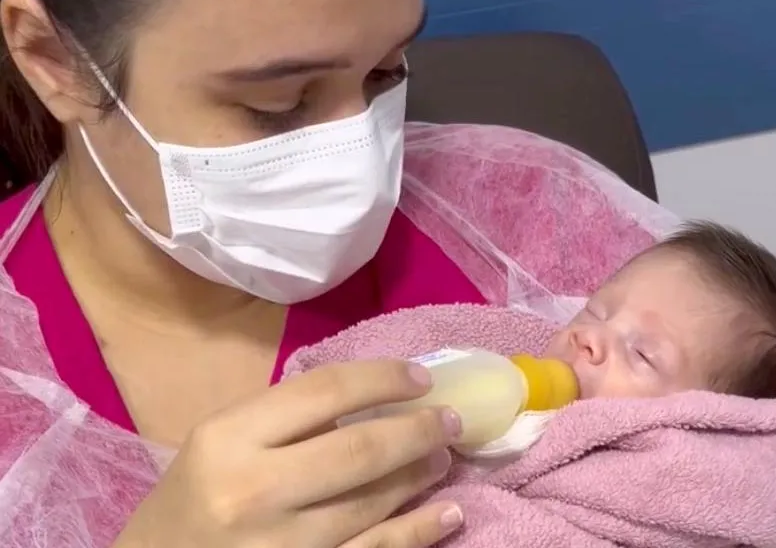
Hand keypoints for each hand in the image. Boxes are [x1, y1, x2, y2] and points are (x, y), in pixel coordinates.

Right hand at [114, 359, 463, 547]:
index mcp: (228, 438)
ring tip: (443, 457)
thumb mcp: (222, 440)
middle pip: (358, 451)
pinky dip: (419, 533)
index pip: (324, 392)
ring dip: (419, 476)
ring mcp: (280, 545)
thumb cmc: (191, 496)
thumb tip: (374, 402)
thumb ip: (287, 417)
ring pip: (371, 505)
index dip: (383, 379)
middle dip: (417, 430)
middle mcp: (253, 490)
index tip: (421, 377)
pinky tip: (450, 514)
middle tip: (450, 420)